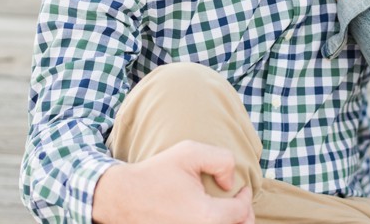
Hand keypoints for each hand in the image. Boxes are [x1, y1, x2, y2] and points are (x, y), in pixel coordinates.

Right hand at [92, 141, 254, 223]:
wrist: (123, 197)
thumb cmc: (155, 174)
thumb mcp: (189, 153)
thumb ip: (221, 160)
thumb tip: (229, 183)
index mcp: (207, 216)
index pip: (242, 211)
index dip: (246, 196)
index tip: (241, 187)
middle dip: (244, 214)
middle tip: (240, 201)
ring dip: (231, 222)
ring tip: (229, 210)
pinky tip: (211, 216)